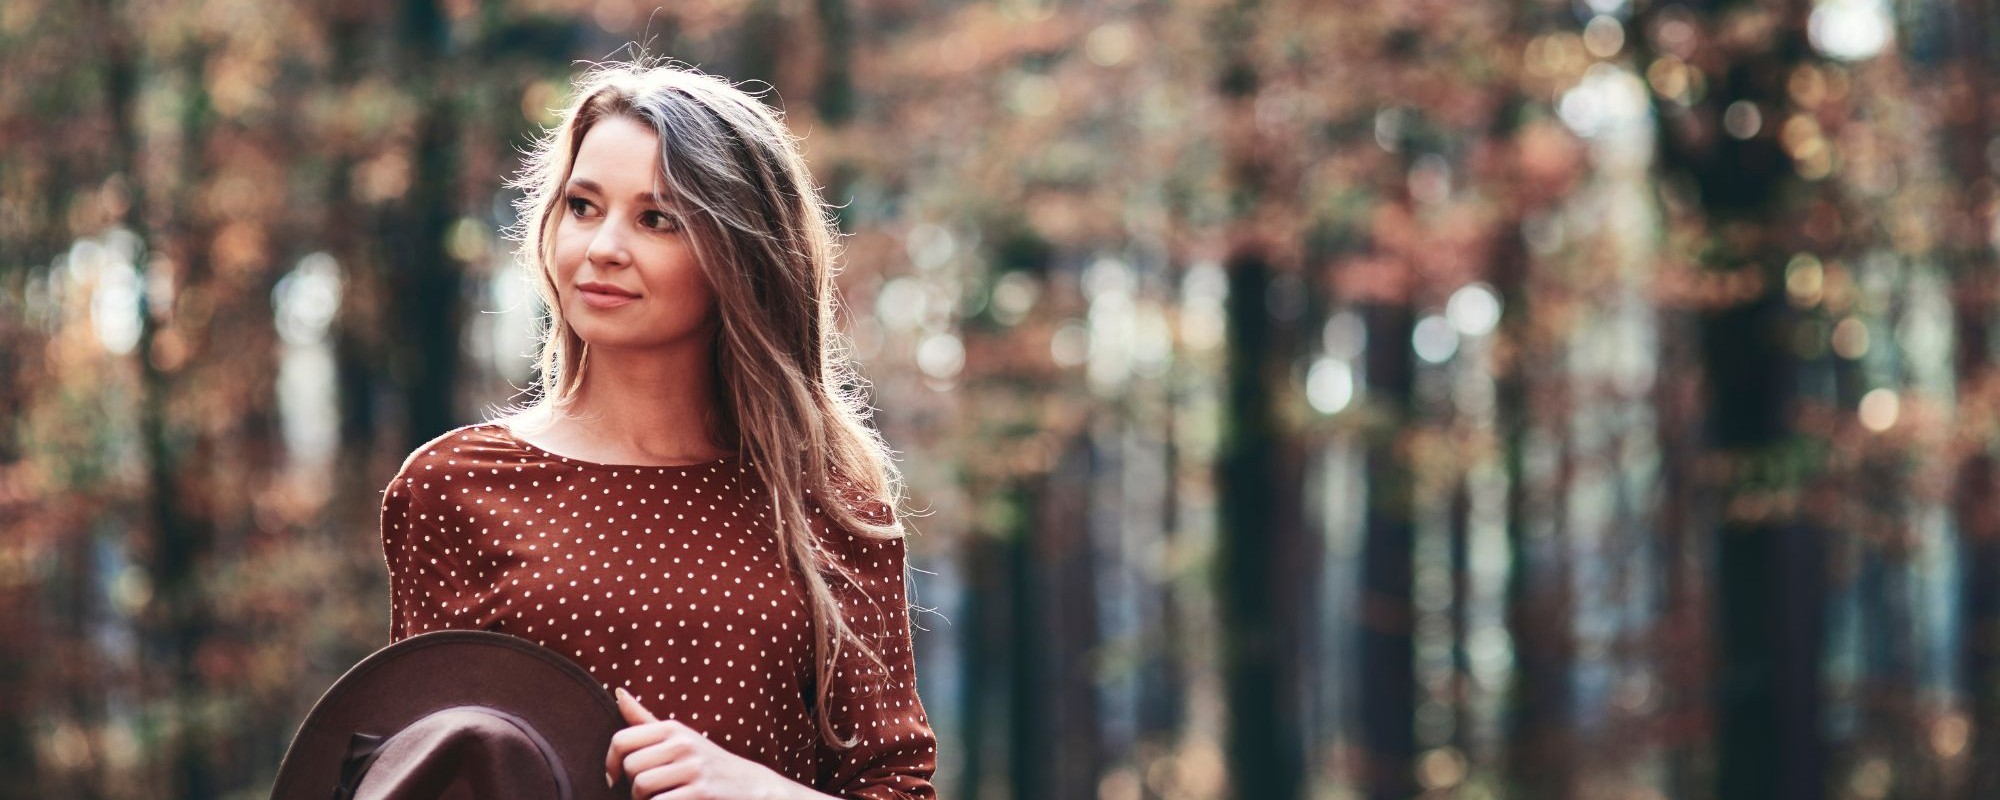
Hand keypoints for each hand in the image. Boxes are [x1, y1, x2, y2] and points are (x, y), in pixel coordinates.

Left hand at [604, 687, 808, 799]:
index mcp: (672, 728)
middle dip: (632, 787)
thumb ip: (645, 720)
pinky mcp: (701, 793)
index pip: (621, 740)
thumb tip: (618, 693)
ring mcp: (694, 768)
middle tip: (649, 793)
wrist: (751, 787)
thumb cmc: (707, 763)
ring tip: (660, 799)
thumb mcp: (679, 737)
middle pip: (631, 768)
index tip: (615, 777)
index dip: (610, 763)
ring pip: (642, 787)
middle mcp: (683, 744)